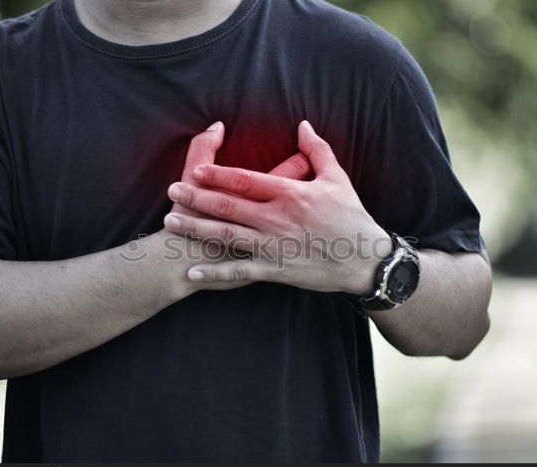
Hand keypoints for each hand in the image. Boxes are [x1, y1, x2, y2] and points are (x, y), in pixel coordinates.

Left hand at [164, 121, 390, 294]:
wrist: (365, 259)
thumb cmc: (351, 217)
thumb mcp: (337, 178)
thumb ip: (317, 150)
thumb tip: (303, 124)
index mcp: (289, 194)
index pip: (245, 180)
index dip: (217, 174)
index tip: (195, 170)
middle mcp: (276, 219)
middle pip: (227, 206)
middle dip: (196, 198)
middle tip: (171, 191)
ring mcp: (274, 247)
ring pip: (227, 236)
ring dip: (196, 229)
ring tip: (171, 223)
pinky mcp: (276, 271)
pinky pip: (240, 271)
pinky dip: (215, 272)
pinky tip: (193, 271)